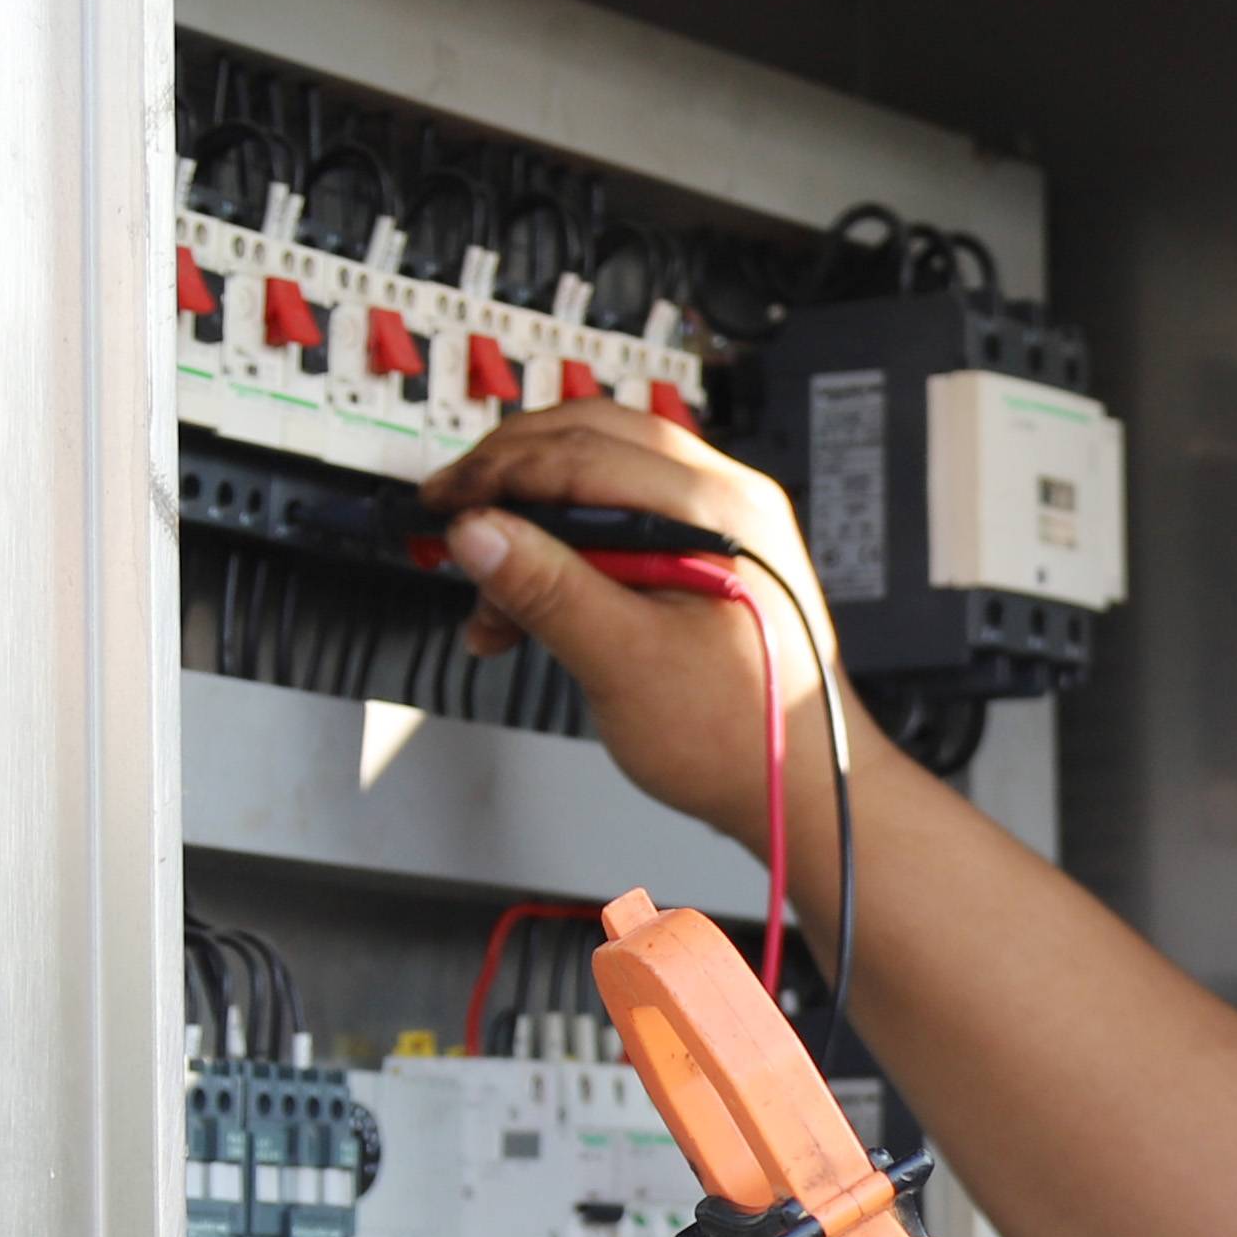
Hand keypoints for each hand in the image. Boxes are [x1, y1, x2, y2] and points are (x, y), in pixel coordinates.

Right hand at [414, 403, 861, 863]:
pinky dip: (564, 561)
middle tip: (450, 525)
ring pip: (597, 487)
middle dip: (508, 487)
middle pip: (589, 445)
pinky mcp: (704, 558)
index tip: (439, 505)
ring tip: (490, 604)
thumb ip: (548, 590)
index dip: (496, 473)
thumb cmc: (742, 739)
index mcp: (717, 508)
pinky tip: (527, 616)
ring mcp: (717, 526)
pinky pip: (619, 529)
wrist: (797, 791)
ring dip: (531, 533)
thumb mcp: (625, 664)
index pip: (581, 453)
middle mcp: (725, 500)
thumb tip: (477, 532)